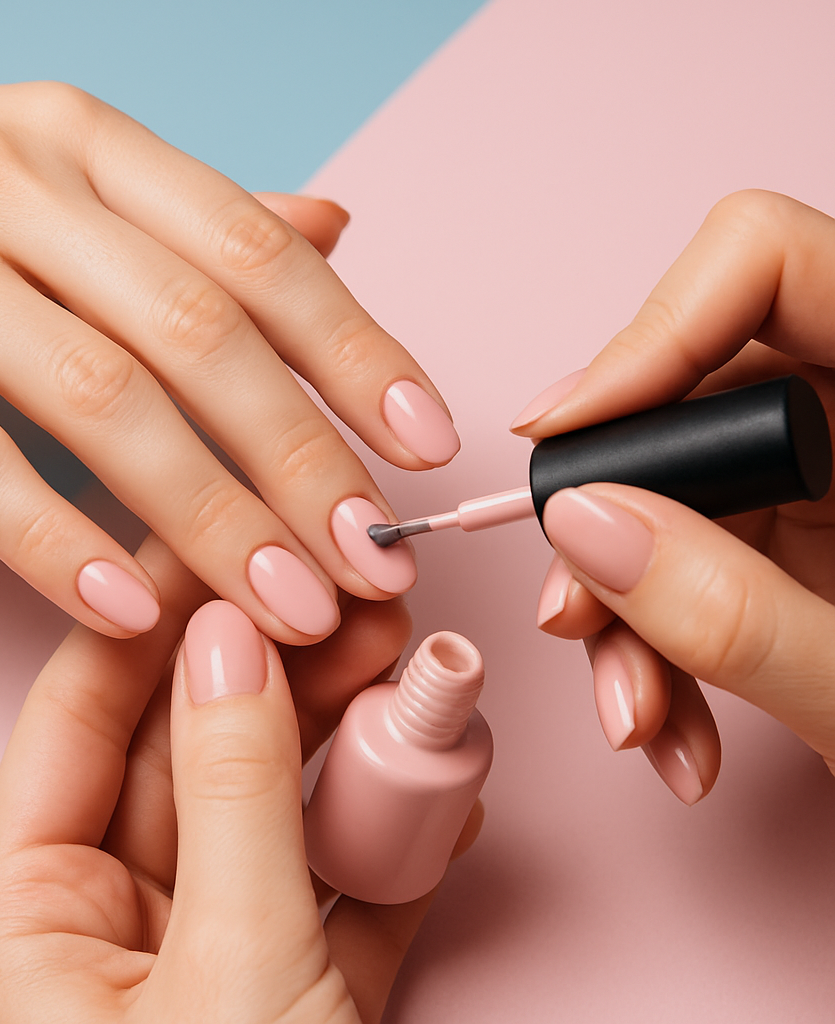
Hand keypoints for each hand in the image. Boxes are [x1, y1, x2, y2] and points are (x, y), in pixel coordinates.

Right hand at [0, 78, 455, 643]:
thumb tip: (328, 233)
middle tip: (372, 559)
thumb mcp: (55, 170)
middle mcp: (11, 184)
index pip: (256, 254)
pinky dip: (53, 542)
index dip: (357, 353)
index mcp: (88, 143)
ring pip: (99, 402)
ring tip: (287, 606)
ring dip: (210, 518)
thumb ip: (189, 216)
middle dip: (302, 460)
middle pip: (199, 336)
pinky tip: (130, 609)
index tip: (426, 446)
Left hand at [0, 532, 480, 1023]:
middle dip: (287, 668)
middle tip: (354, 596)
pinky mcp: (298, 988)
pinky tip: (445, 786)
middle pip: (200, 748)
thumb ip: (234, 794)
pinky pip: (345, 884)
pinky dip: (400, 837)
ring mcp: (212, 950)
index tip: (227, 531)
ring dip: (355, 742)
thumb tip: (232, 638)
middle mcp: (117, 920)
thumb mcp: (228, 972)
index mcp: (38, 915)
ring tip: (417, 676)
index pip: (84, 710)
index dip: (156, 611)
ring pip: (281, 806)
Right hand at [511, 190, 834, 802]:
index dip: (650, 335)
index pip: (769, 263)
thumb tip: (584, 521)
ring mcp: (814, 479)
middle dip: (609, 523)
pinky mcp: (785, 537)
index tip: (566, 438)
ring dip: (622, 613)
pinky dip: (652, 644)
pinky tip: (670, 720)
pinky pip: (674, 556)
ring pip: (657, 493)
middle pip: (680, 400)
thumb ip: (735, 613)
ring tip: (639, 713)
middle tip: (578, 613)